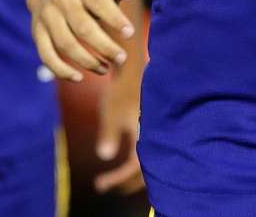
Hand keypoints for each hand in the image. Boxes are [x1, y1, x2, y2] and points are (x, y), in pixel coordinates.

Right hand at [27, 0, 137, 82]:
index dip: (115, 19)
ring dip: (87, 61)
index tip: (130, 34)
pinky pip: (47, 55)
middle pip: (82, 27)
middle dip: (104, 46)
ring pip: (65, 44)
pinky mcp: (37, 33)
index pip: (99, 2)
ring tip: (105, 69)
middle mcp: (62, 0)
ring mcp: (47, 17)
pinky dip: (61, 70)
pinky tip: (79, 78)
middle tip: (122, 58)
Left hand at [93, 66, 145, 194]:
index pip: (135, 169)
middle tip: (102, 186)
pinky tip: (121, 159)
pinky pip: (147, 154)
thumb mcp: (112, 112)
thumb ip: (110, 135)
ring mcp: (156, 136)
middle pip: (144, 172)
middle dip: (123, 182)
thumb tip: (104, 156)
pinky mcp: (154, 132)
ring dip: (128, 174)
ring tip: (110, 179)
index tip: (99, 185)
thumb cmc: (123, 89)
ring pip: (147, 164)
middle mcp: (156, 140)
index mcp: (148, 138)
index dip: (118, 179)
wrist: (137, 70)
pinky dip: (134, 162)